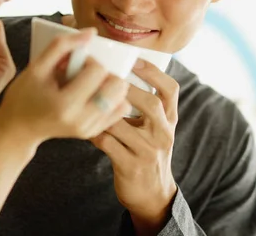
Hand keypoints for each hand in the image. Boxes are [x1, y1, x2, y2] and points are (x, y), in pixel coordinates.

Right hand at [0, 29, 131, 146]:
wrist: (19, 127)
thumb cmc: (25, 94)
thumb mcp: (36, 66)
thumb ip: (62, 45)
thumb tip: (91, 32)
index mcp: (65, 104)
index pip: (97, 71)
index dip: (89, 60)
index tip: (73, 63)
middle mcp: (81, 120)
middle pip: (117, 85)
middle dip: (104, 72)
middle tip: (84, 73)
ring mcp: (89, 128)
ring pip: (122, 98)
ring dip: (109, 84)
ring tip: (89, 84)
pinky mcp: (94, 132)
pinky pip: (120, 110)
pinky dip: (113, 98)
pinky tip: (95, 94)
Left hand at [90, 59, 178, 235]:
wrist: (152, 195)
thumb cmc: (147, 152)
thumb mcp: (155, 129)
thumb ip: (145, 107)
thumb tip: (120, 74)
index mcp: (170, 120)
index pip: (171, 90)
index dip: (153, 72)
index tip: (134, 59)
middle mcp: (163, 134)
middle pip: (151, 103)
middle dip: (127, 87)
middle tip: (105, 75)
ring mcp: (148, 151)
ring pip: (123, 124)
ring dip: (103, 110)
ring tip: (87, 96)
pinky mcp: (131, 166)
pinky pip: (108, 144)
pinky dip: (94, 132)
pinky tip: (84, 125)